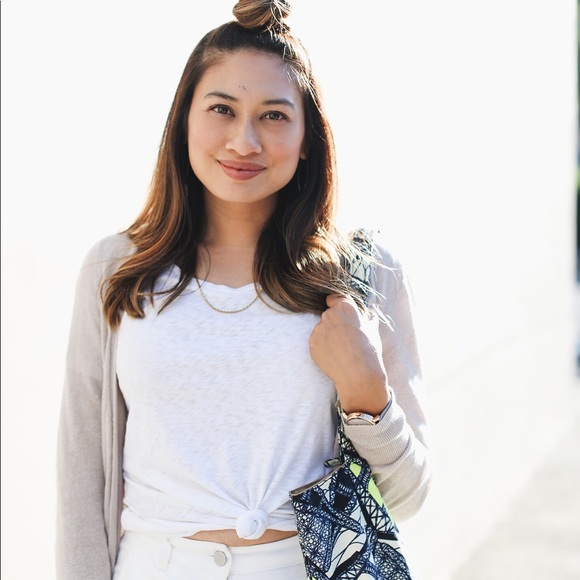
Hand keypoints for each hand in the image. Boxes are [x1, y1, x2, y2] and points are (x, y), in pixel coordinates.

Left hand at [309, 294, 388, 414]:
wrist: (358, 375)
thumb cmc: (369, 351)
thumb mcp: (372, 329)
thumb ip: (367, 318)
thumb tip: (368, 314)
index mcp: (345, 307)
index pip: (333, 298)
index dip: (336, 305)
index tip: (340, 314)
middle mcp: (329, 314)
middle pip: (328, 315)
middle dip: (335, 323)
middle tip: (345, 338)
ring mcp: (318, 329)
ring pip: (322, 329)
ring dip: (328, 335)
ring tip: (341, 350)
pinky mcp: (312, 343)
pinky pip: (317, 341)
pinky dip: (322, 347)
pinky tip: (334, 355)